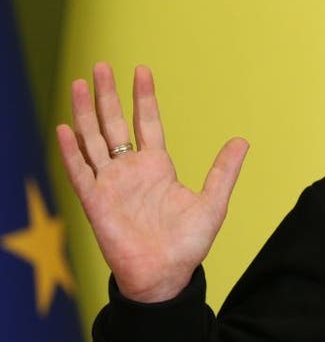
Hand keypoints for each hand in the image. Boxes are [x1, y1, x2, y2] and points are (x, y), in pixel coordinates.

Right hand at [55, 63, 248, 302]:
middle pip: (115, 124)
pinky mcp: (95, 202)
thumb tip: (242, 140)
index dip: (143, 97)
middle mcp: (130, 171)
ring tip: (80, 83)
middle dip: (107, 95)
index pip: (147, 123)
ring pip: (93, 140)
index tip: (140, 70)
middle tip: (100, 66)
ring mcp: (111, 184)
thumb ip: (224, 171)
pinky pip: (80, 172)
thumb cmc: (188, 244)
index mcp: (157, 167)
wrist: (166, 276)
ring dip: (85, 113)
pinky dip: (72, 151)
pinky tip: (65, 128)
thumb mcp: (213, 202)